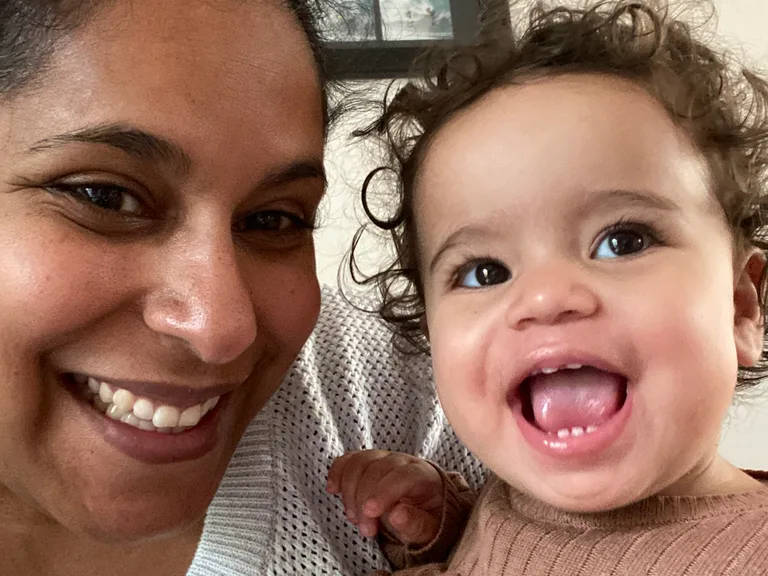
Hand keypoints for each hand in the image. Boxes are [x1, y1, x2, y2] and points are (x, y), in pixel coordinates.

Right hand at [327, 450, 443, 545]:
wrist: (422, 507)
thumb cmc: (427, 519)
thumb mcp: (429, 529)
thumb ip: (416, 524)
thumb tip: (396, 515)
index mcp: (422, 474)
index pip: (403, 475)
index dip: (384, 491)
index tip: (370, 513)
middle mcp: (402, 461)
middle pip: (377, 468)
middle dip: (364, 500)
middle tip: (366, 530)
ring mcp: (383, 458)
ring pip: (359, 462)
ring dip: (349, 491)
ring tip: (353, 518)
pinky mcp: (367, 462)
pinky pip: (348, 460)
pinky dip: (338, 472)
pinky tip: (333, 489)